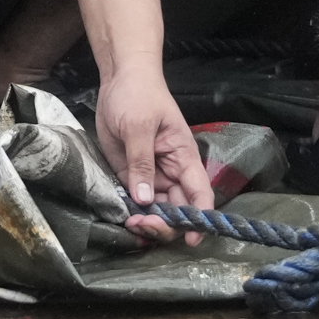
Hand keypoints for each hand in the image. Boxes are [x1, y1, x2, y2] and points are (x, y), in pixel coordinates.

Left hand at [94, 72, 211, 234]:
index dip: (199, 218)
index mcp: (183, 158)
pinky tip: (123, 218)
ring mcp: (150, 176)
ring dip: (146, 222)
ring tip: (130, 223)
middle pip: (177, 209)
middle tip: (142, 226)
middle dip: (165, 224)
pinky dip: (131, 213)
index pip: (199, 193)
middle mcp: (171, 172)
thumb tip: (144, 199)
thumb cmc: (138, 95)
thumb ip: (141, 162)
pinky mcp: (131, 176)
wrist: (119, 80)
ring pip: (156, 210)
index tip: (192, 238)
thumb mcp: (138, 127)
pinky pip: (135, 202)